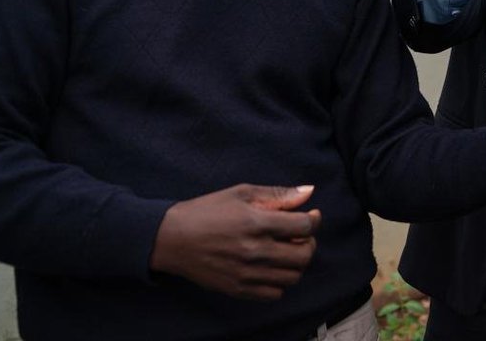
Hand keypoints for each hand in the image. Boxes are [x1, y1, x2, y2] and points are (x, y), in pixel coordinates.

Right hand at [149, 184, 321, 299]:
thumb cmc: (206, 211)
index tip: (310, 216)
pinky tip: (271, 267)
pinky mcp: (238, 289)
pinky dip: (279, 282)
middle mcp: (255, 251)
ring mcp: (247, 273)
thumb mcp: (242, 193)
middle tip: (299, 235)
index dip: (313, 220)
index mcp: (257, 223)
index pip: (305, 226)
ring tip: (285, 250)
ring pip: (293, 276)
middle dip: (309, 242)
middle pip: (304, 254)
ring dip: (296, 263)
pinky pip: (274, 294)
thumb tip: (309, 192)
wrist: (172, 239)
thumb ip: (278, 194)